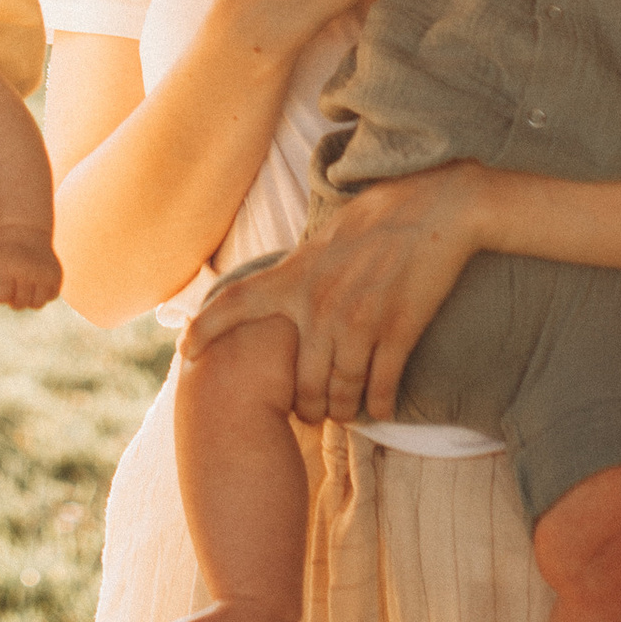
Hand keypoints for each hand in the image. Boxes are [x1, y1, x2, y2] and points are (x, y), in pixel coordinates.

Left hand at [0, 224, 63, 310]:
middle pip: (19, 304)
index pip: (0, 298)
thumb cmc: (4, 253)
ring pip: (37, 304)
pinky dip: (45, 292)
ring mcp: (44, 274)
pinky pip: (51, 296)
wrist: (25, 229)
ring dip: (31, 297)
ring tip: (26, 283)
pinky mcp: (57, 275)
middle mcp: (26, 271)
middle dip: (14, 296)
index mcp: (5, 268)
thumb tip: (17, 307)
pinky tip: (38, 279)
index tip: (0, 276)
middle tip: (14, 279)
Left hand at [185, 162, 485, 421]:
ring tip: (342, 413)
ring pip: (340, 391)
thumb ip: (299, 273)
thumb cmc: (378, 218)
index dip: (205, 328)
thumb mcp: (322, 240)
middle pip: (300, 381)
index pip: (236, 302)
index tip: (184, 350)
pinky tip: (378, 408)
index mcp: (296, 276)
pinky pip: (380, 386)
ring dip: (341, 410)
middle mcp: (319, 304)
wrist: (436, 207)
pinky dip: (378, 404)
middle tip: (308, 412)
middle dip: (304, 405)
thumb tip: (280, 294)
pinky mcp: (397, 331)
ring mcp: (359, 321)